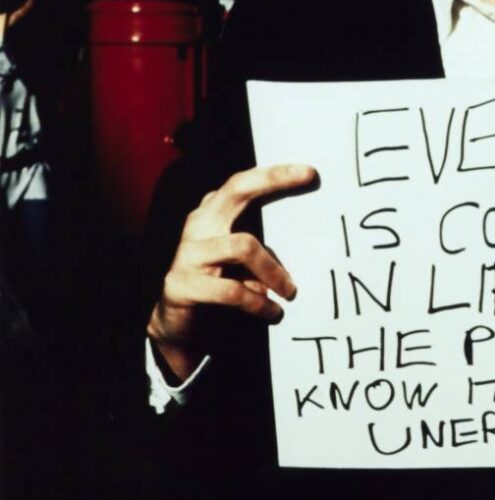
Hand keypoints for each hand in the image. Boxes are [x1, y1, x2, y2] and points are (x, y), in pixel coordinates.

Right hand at [147, 163, 316, 381]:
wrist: (178, 327)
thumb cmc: (220, 288)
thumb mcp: (244, 265)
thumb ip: (264, 249)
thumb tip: (308, 245)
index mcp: (213, 214)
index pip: (242, 184)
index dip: (275, 174)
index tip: (310, 172)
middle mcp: (199, 225)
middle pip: (235, 190)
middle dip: (273, 180)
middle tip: (310, 178)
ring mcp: (188, 253)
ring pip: (243, 245)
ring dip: (274, 271)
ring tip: (290, 292)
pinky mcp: (181, 284)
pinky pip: (231, 290)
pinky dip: (258, 303)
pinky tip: (272, 312)